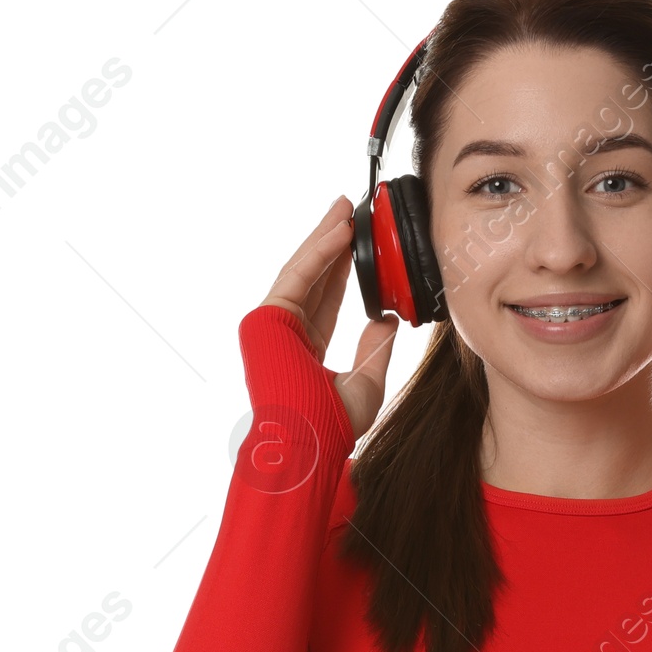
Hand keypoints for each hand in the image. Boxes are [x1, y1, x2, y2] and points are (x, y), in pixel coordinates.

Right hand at [261, 194, 398, 439]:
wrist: (310, 443)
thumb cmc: (332, 426)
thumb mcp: (366, 380)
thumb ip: (374, 348)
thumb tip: (385, 319)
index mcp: (302, 348)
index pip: (326, 299)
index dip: (342, 271)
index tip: (360, 246)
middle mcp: (284, 333)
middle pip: (312, 278)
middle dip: (332, 244)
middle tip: (350, 212)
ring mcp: (271, 325)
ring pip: (303, 271)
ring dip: (325, 238)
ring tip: (344, 209)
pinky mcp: (265, 319)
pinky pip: (297, 276)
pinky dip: (318, 252)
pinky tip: (338, 231)